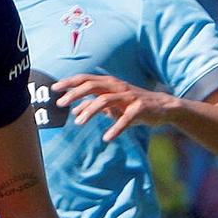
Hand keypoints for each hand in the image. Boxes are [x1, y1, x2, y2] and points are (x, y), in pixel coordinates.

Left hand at [52, 74, 179, 143]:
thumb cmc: (132, 104)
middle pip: (92, 86)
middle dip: (74, 94)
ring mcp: (129, 97)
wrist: (163, 107)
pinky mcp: (140, 108)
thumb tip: (73, 112)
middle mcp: (118, 87)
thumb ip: (92, 106)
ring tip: (79, 123)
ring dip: (90, 111)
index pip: (86, 79)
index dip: (69, 83)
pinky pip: (126, 119)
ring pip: (105, 100)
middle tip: (60, 104)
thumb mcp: (110, 105)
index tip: (54, 89)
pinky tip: (107, 138)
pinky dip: (115, 128)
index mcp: (109, 84)